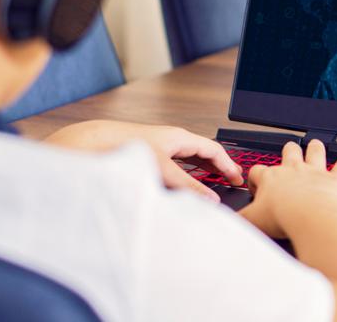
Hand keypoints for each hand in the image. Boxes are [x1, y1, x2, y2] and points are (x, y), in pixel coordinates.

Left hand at [43, 120, 243, 200]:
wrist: (98, 142)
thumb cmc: (129, 145)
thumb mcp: (164, 169)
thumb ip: (188, 186)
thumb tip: (209, 199)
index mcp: (181, 137)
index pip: (213, 149)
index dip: (228, 164)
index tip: (238, 178)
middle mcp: (173, 140)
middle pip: (204, 153)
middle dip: (218, 168)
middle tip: (230, 182)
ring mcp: (162, 147)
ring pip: (190, 160)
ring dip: (203, 172)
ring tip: (213, 185)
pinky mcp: (151, 156)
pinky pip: (177, 165)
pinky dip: (187, 175)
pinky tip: (185, 185)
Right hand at [240, 140, 336, 237]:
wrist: (309, 219)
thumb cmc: (282, 218)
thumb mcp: (251, 221)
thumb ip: (239, 220)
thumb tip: (228, 223)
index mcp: (270, 178)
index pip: (258, 171)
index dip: (255, 179)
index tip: (257, 188)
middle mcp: (292, 170)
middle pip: (288, 151)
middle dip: (288, 151)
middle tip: (288, 155)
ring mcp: (314, 172)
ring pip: (315, 151)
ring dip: (315, 148)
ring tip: (315, 146)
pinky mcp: (335, 180)